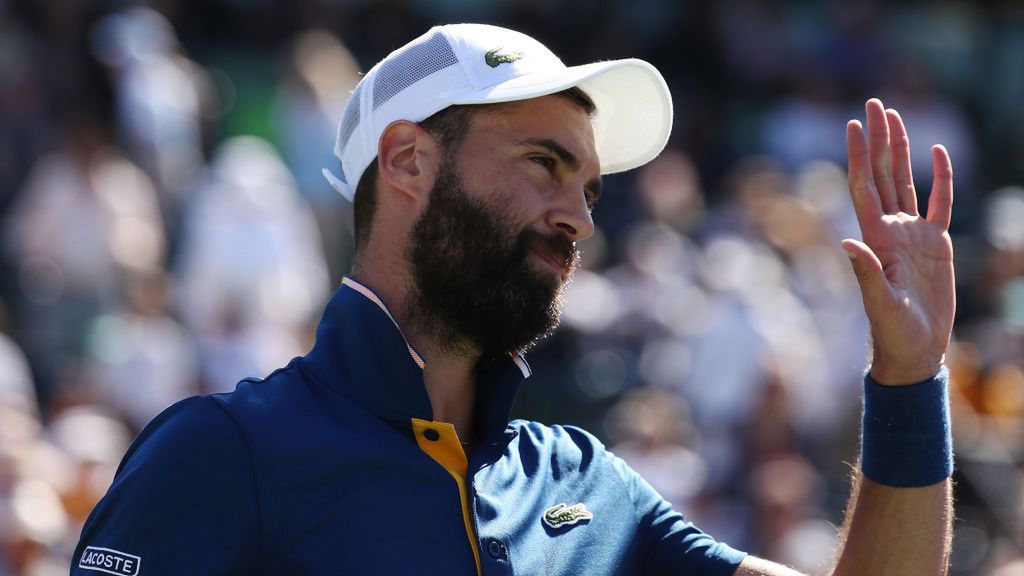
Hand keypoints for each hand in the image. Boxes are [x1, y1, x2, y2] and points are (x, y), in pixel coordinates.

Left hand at [843, 98, 955, 385]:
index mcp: (875, 238)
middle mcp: (890, 229)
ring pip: (906, 181)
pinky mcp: (936, 244)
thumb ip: (866, 273)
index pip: (863, 187)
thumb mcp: (880, 304)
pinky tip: (938, 152)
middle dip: (877, 139)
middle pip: (882, 174)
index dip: (858, 155)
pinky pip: (940, 203)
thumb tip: (847, 243)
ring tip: (894, 117)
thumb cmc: (894, 332)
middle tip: (873, 104)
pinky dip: (941, 178)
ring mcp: (913, 234)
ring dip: (900, 149)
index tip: (852, 124)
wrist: (915, 349)